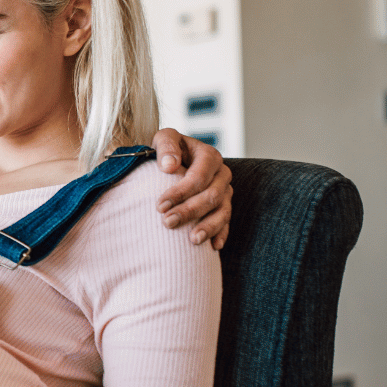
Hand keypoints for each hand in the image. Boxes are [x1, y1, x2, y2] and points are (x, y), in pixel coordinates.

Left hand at [151, 128, 232, 248]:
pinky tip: (213, 247)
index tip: (160, 205)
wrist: (175, 160)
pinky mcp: (224, 206)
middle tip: (168, 223)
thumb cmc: (168, 150)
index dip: (181, 192)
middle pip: (212, 196)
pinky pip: (226, 222)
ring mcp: (225, 191)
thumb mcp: (164, 139)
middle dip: (190, 211)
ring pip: (223, 211)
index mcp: (209, 156)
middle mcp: (221, 173)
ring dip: (208, 226)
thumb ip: (166, 146)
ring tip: (192, 240)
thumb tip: (169, 166)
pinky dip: (221, 234)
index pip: (199, 176)